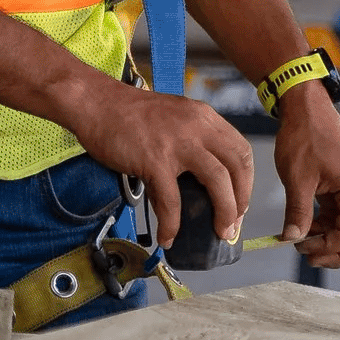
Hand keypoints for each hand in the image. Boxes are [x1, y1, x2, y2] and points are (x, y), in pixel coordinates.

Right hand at [61, 80, 253, 248]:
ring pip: (217, 183)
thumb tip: (201, 177)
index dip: (245, 181)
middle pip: (236, 168)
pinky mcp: (154, 161)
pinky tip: (168, 236)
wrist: (94, 102)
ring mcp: (177, 144)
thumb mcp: (172, 116)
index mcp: (203, 117)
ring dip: (223, 213)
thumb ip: (191, 138)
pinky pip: (172, 200)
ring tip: (218, 233)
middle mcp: (197, 127)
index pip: (240, 151)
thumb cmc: (126, 112)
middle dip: (240, 201)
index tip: (239, 201)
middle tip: (232, 223)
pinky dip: (172, 223)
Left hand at [273, 81, 339, 266]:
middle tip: (306, 256)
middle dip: (336, 252)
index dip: (329, 249)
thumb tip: (292, 239)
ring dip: (330, 240)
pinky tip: (305, 227)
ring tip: (300, 242)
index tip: (302, 250)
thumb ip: (298, 211)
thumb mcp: (297, 177)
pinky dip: (326, 226)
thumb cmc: (304, 137)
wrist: (306, 109)